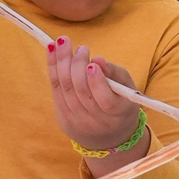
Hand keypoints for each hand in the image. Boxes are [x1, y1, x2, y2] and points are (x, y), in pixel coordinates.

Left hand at [46, 36, 139, 155]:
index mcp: (118, 114)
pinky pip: (55, 89)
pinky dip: (52, 67)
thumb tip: (98, 60)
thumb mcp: (127, 88)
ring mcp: (77, 121)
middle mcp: (96, 121)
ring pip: (64, 89)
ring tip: (62, 42)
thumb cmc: (121, 103)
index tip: (93, 63)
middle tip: (82, 48)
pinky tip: (51, 49)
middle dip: (77, 65)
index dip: (97, 82)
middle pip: (80, 91)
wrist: (108, 136)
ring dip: (60, 62)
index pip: (106, 100)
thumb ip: (115, 73)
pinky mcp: (62, 118)